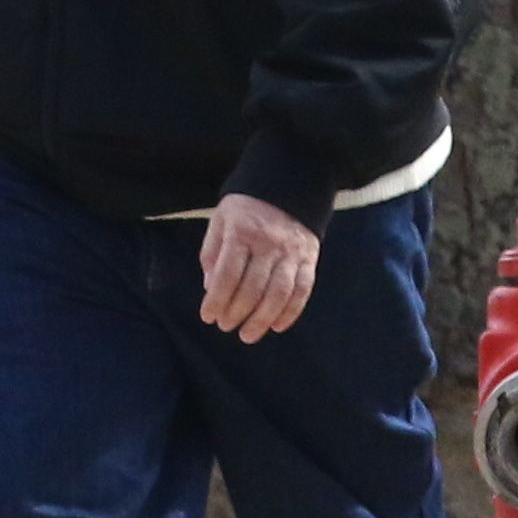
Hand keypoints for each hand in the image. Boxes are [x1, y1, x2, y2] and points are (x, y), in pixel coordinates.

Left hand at [198, 195, 318, 344]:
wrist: (289, 182)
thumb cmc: (246, 207)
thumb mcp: (221, 220)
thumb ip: (212, 253)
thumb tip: (210, 288)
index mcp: (242, 232)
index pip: (227, 275)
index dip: (216, 300)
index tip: (208, 316)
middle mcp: (268, 244)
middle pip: (252, 288)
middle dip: (236, 313)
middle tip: (225, 326)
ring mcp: (291, 252)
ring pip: (278, 294)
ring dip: (261, 320)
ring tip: (247, 334)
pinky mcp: (309, 258)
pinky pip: (302, 290)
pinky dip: (290, 312)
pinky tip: (276, 326)